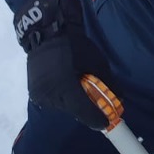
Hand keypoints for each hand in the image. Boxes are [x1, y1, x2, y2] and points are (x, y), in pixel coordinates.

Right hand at [14, 0, 110, 129]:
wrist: (47, 30)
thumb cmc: (76, 45)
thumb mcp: (97, 63)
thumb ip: (108, 84)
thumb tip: (119, 99)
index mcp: (66, 87)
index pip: (84, 112)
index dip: (97, 119)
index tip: (107, 123)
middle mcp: (51, 95)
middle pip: (73, 111)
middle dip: (86, 109)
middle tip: (97, 104)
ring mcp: (40, 95)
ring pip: (63, 107)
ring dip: (74, 103)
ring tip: (79, 87)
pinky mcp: (34, 92)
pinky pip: (53, 101)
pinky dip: (63, 97)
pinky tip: (67, 84)